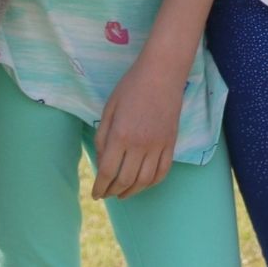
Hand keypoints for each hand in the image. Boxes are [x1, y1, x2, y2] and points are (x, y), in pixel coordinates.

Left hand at [92, 57, 186, 198]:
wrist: (163, 73)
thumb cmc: (131, 87)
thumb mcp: (109, 109)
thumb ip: (103, 137)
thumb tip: (103, 162)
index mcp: (121, 135)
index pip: (108, 172)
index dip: (100, 187)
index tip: (95, 193)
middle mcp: (140, 144)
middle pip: (125, 180)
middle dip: (113, 191)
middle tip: (107, 193)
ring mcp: (158, 145)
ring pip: (145, 180)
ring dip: (132, 191)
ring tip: (123, 193)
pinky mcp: (171, 143)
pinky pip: (163, 171)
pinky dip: (152, 183)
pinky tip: (143, 184)